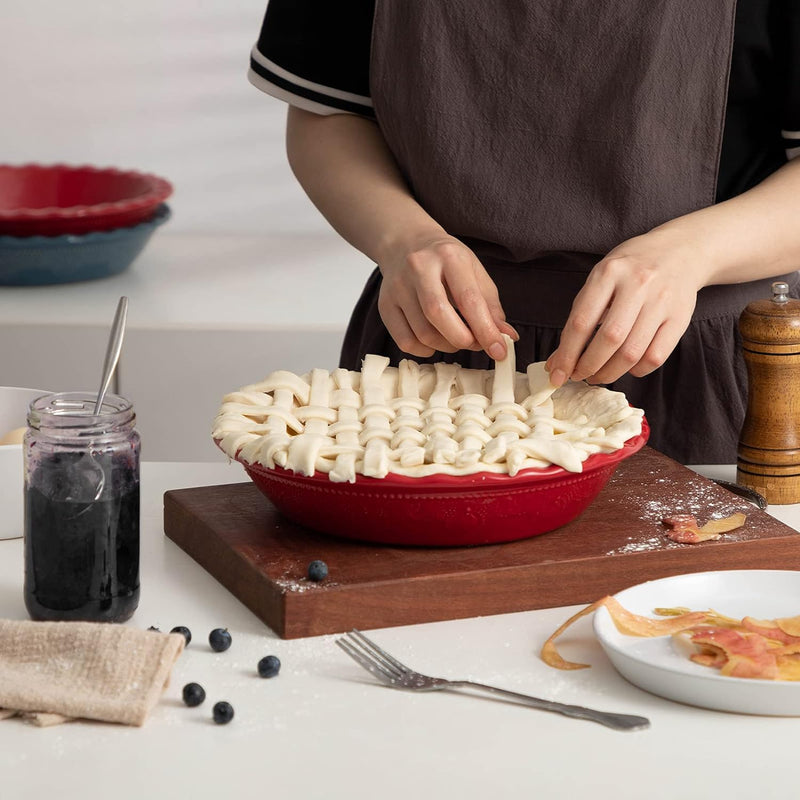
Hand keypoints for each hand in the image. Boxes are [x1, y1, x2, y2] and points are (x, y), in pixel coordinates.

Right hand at [377, 232, 516, 358]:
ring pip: (423, 333)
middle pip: (439, 315)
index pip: (468, 299)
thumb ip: (491, 307)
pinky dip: (425, 349)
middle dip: (463, 340)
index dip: (486, 330)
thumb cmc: (446, 262)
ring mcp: (398, 287)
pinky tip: (434, 339)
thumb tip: (506, 338)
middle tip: (475, 343)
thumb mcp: (474, 273)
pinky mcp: (385, 305)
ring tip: (456, 338)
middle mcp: (419, 268)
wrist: (406, 244)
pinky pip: (406, 342)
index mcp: (449, 256)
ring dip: (447, 346)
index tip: (499, 350)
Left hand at [546, 228, 709, 385]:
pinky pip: (655, 356)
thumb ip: (579, 317)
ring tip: (598, 375)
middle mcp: (637, 284)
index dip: (566, 354)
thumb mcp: (600, 280)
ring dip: (610, 373)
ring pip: (632, 353)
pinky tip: (626, 367)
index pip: (581, 322)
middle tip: (578, 376)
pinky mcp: (681, 317)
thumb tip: (557, 361)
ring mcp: (662, 300)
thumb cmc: (630, 270)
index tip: (557, 374)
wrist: (679, 250)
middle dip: (588, 366)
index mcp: (609, 272)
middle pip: (609, 339)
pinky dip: (636, 370)